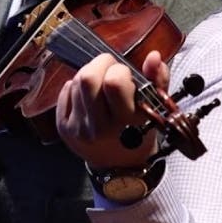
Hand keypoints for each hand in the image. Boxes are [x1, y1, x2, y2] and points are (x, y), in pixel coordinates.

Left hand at [55, 49, 169, 170]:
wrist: (120, 166)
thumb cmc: (139, 132)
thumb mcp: (154, 108)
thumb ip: (158, 79)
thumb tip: (153, 56)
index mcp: (125, 122)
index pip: (113, 82)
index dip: (119, 70)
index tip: (125, 75)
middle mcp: (99, 127)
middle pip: (87, 78)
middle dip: (100, 65)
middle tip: (109, 71)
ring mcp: (78, 128)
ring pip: (75, 82)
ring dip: (89, 77)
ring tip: (100, 87)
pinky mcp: (63, 128)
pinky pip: (65, 92)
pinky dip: (76, 88)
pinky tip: (88, 98)